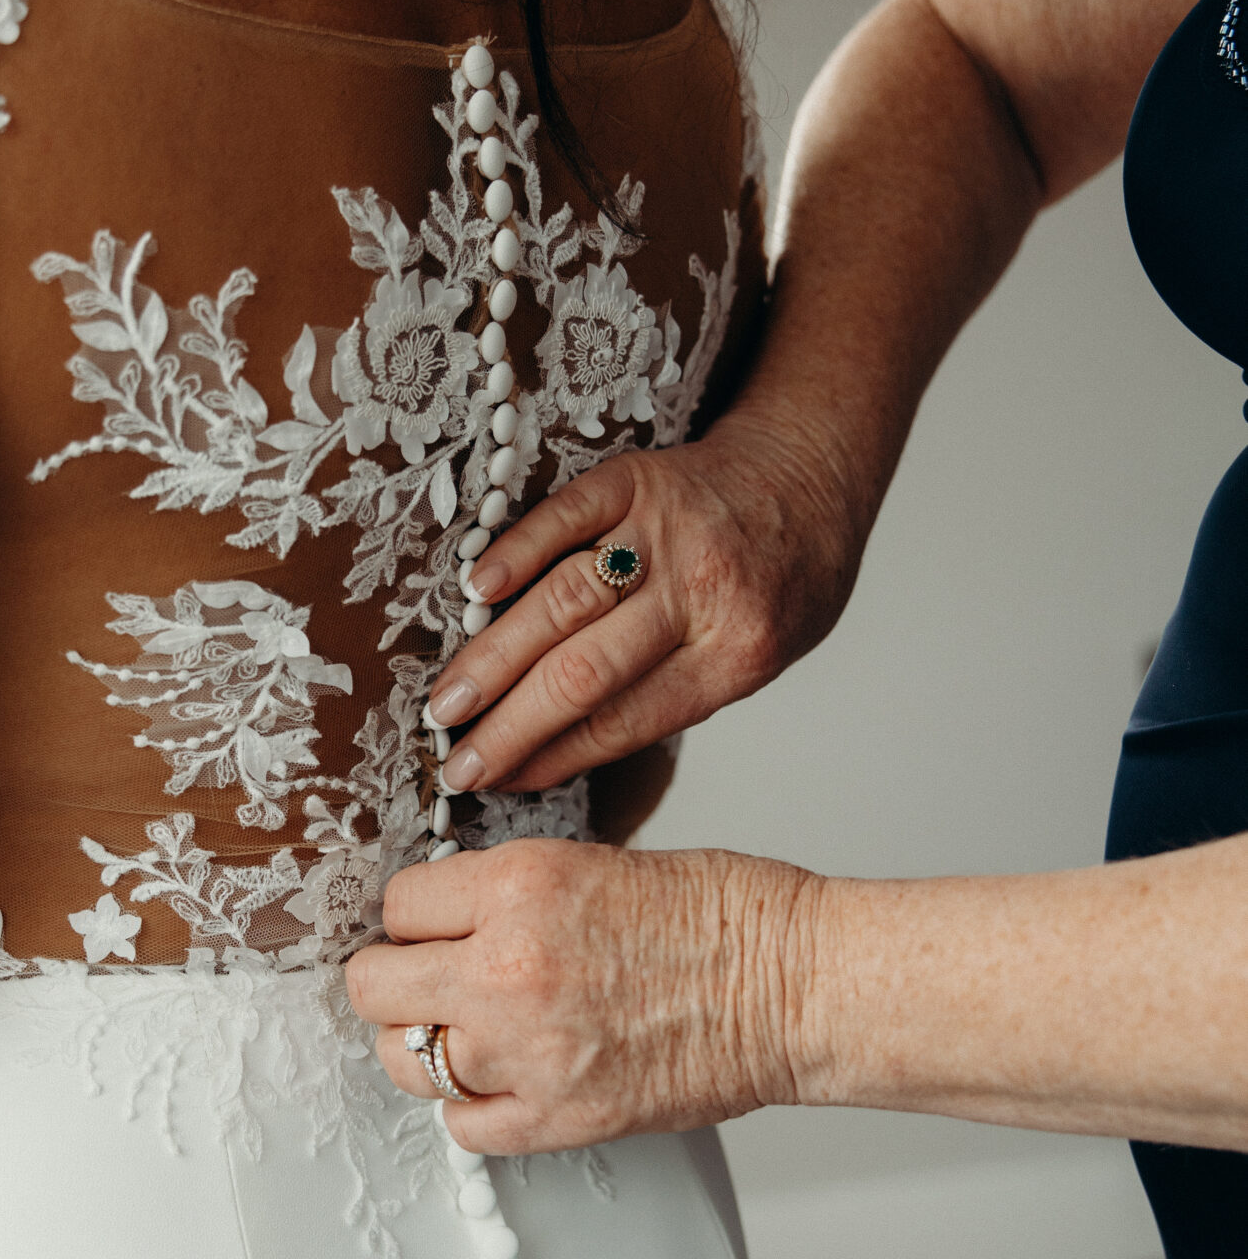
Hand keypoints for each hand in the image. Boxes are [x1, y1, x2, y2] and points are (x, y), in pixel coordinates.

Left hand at [345, 838, 818, 1155]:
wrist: (795, 986)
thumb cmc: (721, 915)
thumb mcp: (593, 864)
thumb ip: (509, 896)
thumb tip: (448, 920)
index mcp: (519, 886)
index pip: (399, 904)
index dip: (417, 916)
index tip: (434, 926)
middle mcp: (506, 968)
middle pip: (373, 985)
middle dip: (396, 978)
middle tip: (427, 979)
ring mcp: (526, 1052)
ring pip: (403, 1060)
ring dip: (427, 1043)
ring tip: (469, 1031)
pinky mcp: (556, 1118)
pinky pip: (461, 1125)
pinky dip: (475, 1105)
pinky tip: (509, 1078)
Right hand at [428, 407, 865, 796]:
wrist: (811, 474)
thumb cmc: (781, 580)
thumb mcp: (757, 657)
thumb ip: (675, 696)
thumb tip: (561, 753)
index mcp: (738, 654)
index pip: (626, 722)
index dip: (553, 758)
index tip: (497, 783)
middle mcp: (703, 593)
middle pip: (585, 673)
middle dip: (509, 726)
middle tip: (453, 763)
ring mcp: (667, 532)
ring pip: (565, 601)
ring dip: (495, 657)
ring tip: (446, 703)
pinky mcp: (637, 479)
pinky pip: (566, 516)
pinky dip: (516, 553)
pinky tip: (474, 590)